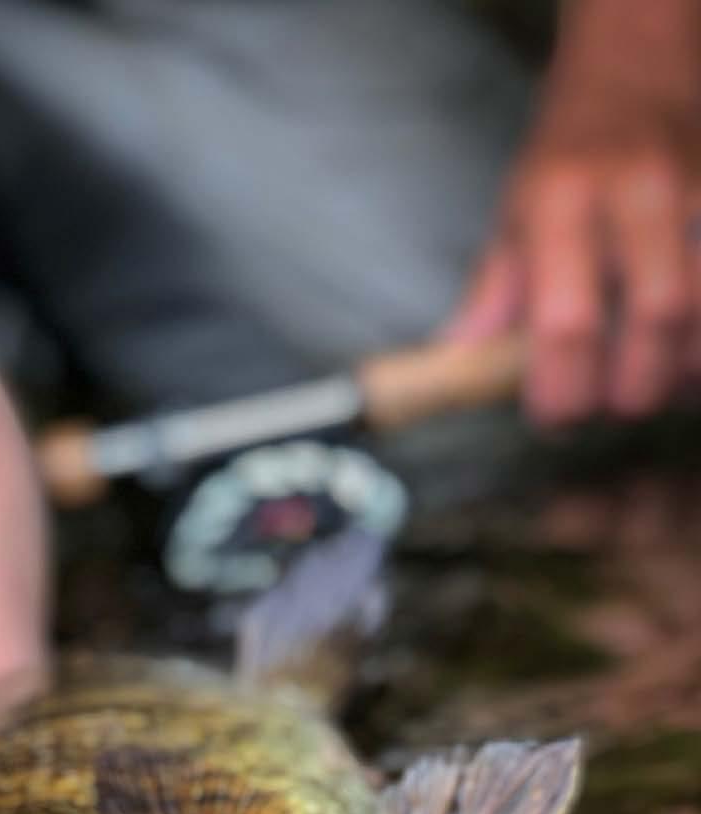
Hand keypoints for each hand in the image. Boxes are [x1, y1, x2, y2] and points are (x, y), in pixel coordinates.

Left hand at [448, 12, 700, 424]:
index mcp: (562, 201)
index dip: (564, 387)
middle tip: (611, 405)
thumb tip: (462, 360)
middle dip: (634, 385)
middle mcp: (637, 192)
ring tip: (654, 384)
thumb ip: (494, 292)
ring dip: (683, 368)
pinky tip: (689, 355)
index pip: (567, 319)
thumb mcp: (514, 215)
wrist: (635, 70)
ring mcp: (697, 191)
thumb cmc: (568, 157)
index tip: (555, 417)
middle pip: (656, 316)